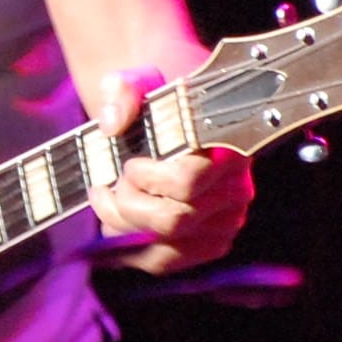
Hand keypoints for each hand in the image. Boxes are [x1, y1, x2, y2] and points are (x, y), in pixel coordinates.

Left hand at [88, 69, 253, 274]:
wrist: (166, 113)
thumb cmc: (153, 97)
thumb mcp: (136, 79)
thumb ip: (123, 89)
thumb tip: (111, 122)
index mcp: (225, 146)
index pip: (187, 182)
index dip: (147, 179)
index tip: (129, 162)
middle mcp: (235, 189)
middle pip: (173, 221)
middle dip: (127, 204)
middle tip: (109, 182)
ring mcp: (225, 220)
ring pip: (166, 247)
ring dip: (124, 226)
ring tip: (106, 197)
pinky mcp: (209, 241)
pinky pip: (167, 262)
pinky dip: (132, 250)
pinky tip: (112, 226)